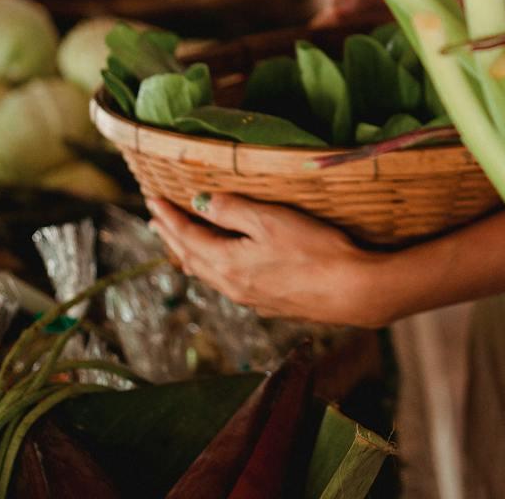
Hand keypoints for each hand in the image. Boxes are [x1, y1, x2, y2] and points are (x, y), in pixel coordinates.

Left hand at [148, 192, 388, 327]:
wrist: (352, 291)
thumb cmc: (315, 251)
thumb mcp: (271, 221)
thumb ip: (233, 210)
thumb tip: (199, 201)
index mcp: (227, 263)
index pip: (187, 236)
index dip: (169, 217)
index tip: (152, 199)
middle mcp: (232, 285)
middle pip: (191, 258)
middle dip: (172, 236)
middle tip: (156, 220)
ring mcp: (250, 298)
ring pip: (208, 274)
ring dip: (190, 254)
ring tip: (180, 243)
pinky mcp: (270, 304)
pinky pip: (228, 284)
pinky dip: (214, 268)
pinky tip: (223, 268)